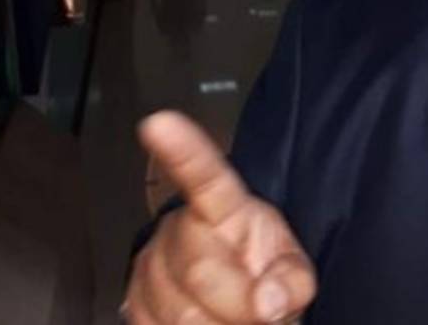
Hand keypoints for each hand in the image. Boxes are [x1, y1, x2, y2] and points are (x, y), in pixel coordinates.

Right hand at [124, 112, 315, 323]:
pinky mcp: (132, 303)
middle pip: (198, 272)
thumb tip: (268, 301)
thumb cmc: (265, 277)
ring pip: (179, 315)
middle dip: (238, 305)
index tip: (159, 123)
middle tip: (261, 312)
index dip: (182, 149)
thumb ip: (292, 282)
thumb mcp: (294, 273)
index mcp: (224, 208)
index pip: (205, 176)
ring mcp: (149, 267)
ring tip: (237, 317)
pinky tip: (210, 323)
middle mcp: (178, 230)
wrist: (240, 301)